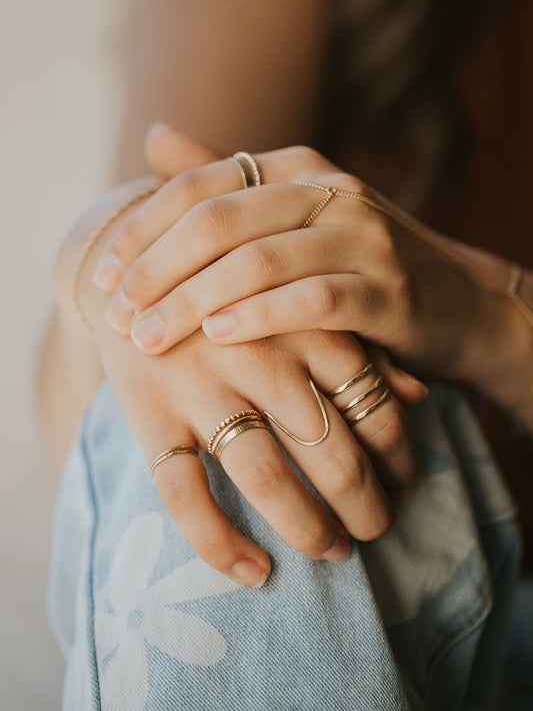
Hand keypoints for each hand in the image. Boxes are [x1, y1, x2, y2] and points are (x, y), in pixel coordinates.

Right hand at [64, 167, 421, 587]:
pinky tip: (254, 571)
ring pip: (266, 478)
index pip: (374, 406)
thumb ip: (361, 344)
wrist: (137, 261)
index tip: (406, 486)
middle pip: (330, 452)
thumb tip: (418, 396)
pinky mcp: (150, 411)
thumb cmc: (238, 289)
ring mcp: (201, 384)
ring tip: (334, 551)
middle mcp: (260, 354)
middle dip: (366, 505)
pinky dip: (219, 543)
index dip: (399, 459)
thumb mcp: (302, 301)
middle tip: (377, 528)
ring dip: (309, 529)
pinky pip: (184, 493)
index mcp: (306, 321)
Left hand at [93, 126, 500, 390]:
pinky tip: (219, 336)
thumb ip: (226, 185)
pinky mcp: (390, 289)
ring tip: (150, 338)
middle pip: (219, 221)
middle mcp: (329, 189)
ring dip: (194, 301)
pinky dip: (261, 316)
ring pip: (259, 260)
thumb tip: (156, 140)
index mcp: (297, 167)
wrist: (457, 301)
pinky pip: (314, 299)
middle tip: (117, 317)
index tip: (102, 278)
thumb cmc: (357, 266)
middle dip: (157, 271)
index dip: (142, 231)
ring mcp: (363, 236)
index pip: (199, 185)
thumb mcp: (294, 219)